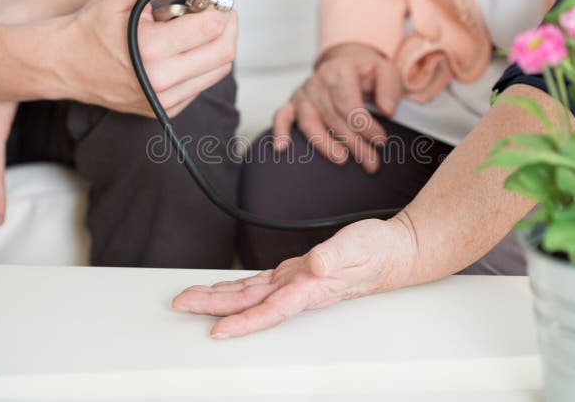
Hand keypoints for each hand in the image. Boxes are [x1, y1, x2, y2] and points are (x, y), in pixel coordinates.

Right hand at [68, 0, 236, 117]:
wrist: (66, 64)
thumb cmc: (93, 25)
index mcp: (150, 49)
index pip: (211, 28)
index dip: (220, 8)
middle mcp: (161, 80)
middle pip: (224, 54)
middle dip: (228, 26)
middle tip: (217, 10)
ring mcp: (165, 100)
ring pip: (218, 71)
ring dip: (217, 45)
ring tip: (196, 29)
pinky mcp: (167, 110)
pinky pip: (202, 84)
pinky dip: (202, 64)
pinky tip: (182, 50)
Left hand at [171, 215, 417, 337]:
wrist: (392, 252)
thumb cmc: (377, 250)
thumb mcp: (359, 246)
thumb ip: (336, 256)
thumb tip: (314, 264)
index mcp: (311, 288)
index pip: (272, 310)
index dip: (244, 322)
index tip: (218, 330)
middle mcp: (298, 290)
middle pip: (250, 304)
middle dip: (214, 308)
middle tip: (182, 305)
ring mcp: (294, 283)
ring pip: (249, 295)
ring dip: (218, 298)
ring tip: (189, 299)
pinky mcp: (294, 273)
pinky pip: (259, 284)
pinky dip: (237, 287)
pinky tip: (221, 289)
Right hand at [273, 43, 402, 172]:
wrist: (346, 64)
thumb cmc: (368, 73)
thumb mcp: (386, 71)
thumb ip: (390, 86)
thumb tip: (386, 110)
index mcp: (340, 70)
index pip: (349, 103)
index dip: (365, 125)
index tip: (380, 141)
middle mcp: (318, 80)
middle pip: (333, 116)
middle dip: (354, 143)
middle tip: (371, 163)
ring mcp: (303, 93)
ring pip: (310, 122)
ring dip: (325, 144)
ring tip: (341, 160)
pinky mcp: (292, 104)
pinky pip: (281, 117)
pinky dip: (280, 132)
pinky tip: (282, 148)